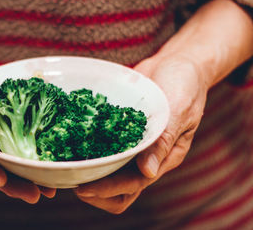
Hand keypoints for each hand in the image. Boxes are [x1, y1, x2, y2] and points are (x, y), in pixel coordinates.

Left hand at [75, 56, 207, 213]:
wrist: (178, 64)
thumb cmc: (185, 85)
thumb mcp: (179, 110)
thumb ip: (163, 140)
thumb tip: (147, 172)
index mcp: (163, 158)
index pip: (132, 185)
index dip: (107, 189)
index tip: (83, 187)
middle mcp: (146, 156)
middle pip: (120, 189)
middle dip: (96, 191)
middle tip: (71, 180)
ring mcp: (132, 144)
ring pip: (110, 171)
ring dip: (91, 174)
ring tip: (69, 167)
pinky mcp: (121, 130)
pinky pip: (105, 145)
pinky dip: (90, 150)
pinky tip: (71, 142)